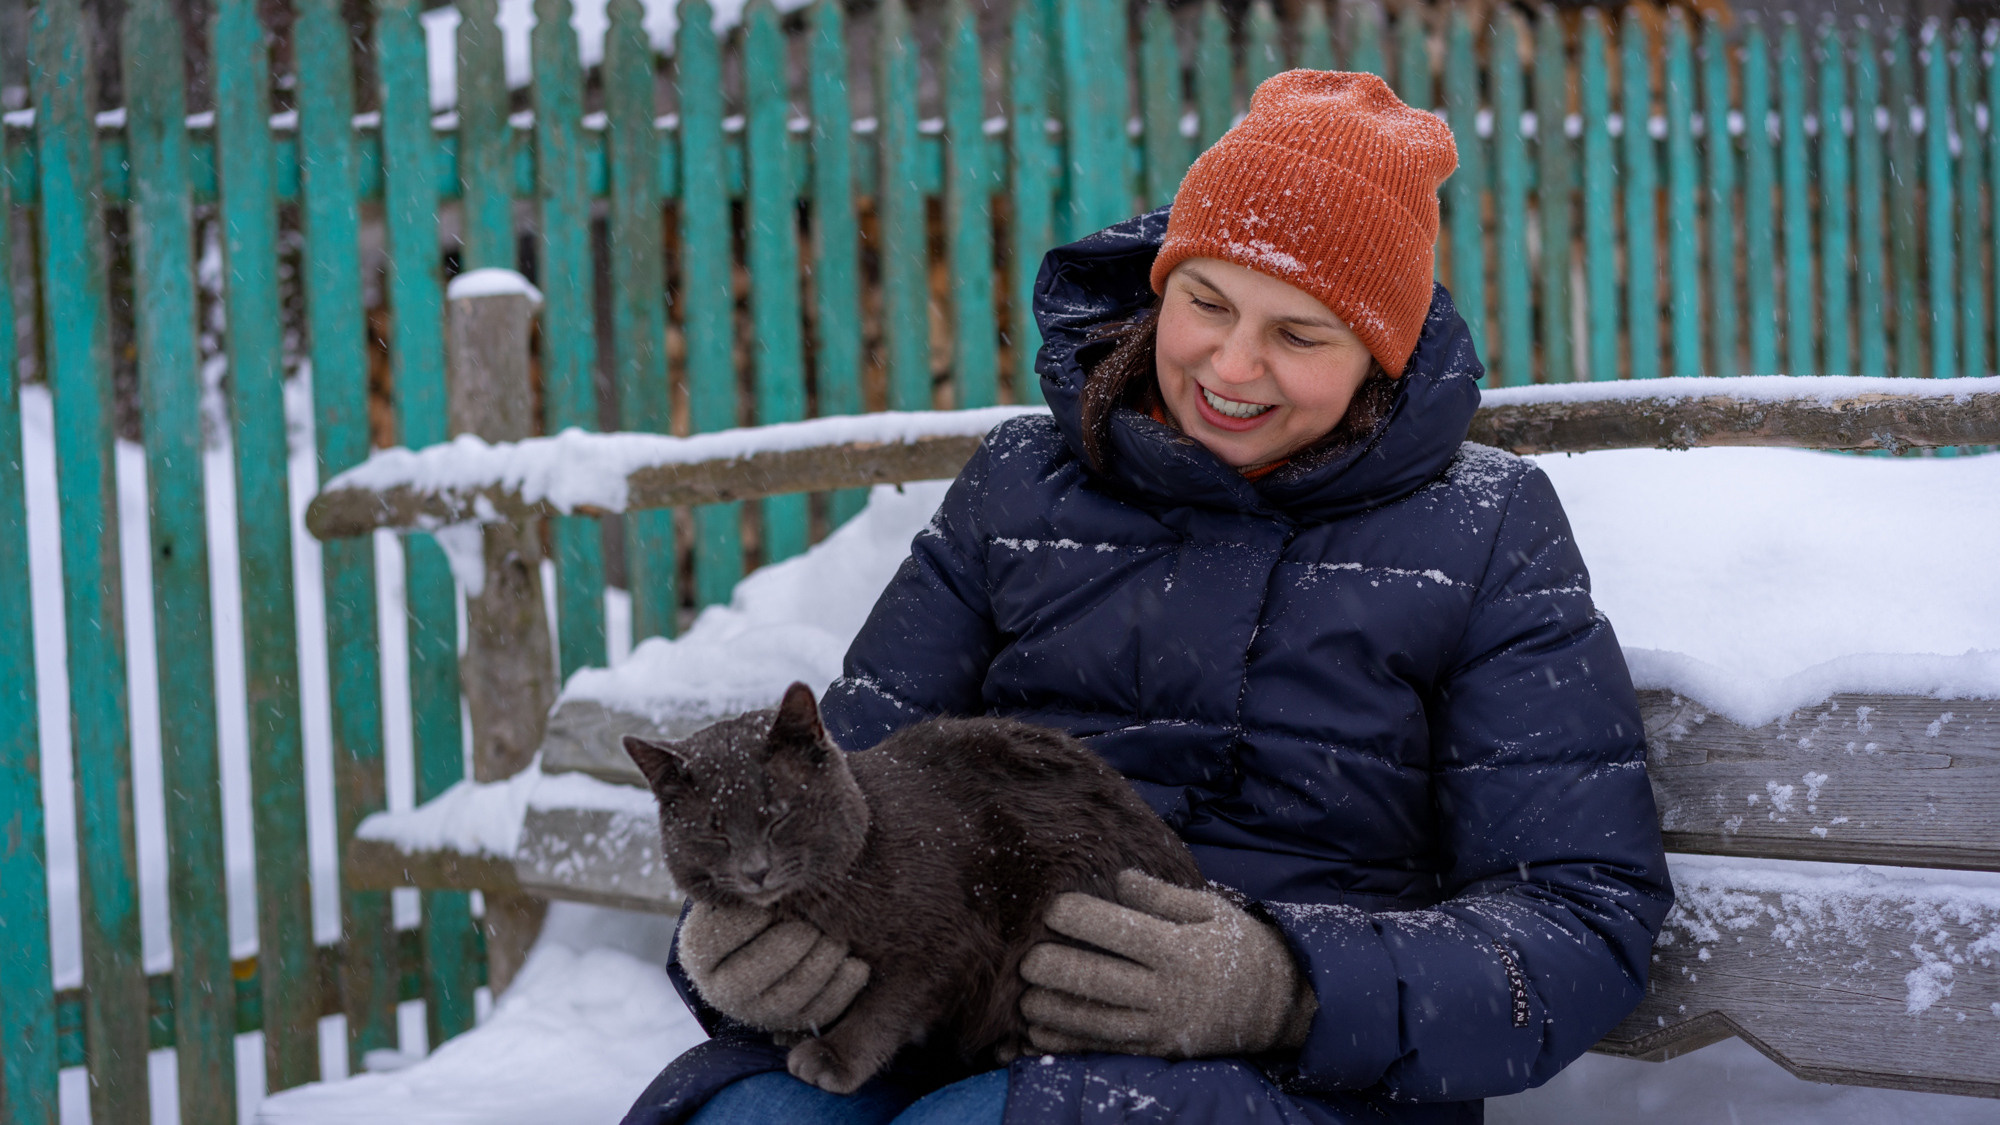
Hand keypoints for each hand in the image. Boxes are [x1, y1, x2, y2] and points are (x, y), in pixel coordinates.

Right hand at [678, 900, 870, 1032]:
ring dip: (819, 965)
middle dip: (789, 946)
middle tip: (810, 926)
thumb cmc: (760, 902)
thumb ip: (750, 884)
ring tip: (836, 941)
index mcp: (699, 951)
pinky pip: (819, 1013)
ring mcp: (757, 1012)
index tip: (771, 901)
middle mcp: (721, 990)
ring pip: (789, 997)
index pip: (716, 937)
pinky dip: (842, 987)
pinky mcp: (792, 1022)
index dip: (749, 917)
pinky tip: (855, 964)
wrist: (775, 937)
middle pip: (751, 976)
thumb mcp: (746, 890)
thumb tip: (774, 877)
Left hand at [1019, 870, 1316, 1058]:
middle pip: (1100, 980)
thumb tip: (1120, 877)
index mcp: (1179, 948)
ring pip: (1096, 1020)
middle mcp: (1167, 990)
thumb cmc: (1242, 947)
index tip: (1051, 908)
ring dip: (1054, 1010)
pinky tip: (1039, 1034)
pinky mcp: (1158, 1049)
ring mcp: (1161, 1025)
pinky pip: (1106, 1048)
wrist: (1280, 1005)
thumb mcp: (1212, 910)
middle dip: (1056, 969)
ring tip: (1024, 996)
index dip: (1081, 918)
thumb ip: (1162, 896)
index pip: (1120, 931)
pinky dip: (1070, 1043)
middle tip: (1025, 958)